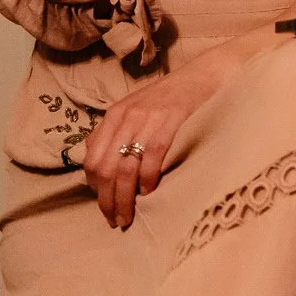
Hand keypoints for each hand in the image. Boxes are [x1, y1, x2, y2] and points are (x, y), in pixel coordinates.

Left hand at [80, 63, 215, 229]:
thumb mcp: (135, 109)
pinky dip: (147, 178)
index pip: (92, 159)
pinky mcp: (170, 120)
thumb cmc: (171, 97)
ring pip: (125, 167)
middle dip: (107, 200)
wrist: (204, 75)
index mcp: (114, 115)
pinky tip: (149, 192)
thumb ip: (114, 131)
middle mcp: (126, 116)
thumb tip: (94, 159)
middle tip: (115, 221)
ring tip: (128, 217)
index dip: (95, 189)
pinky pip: (151, 155)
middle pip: (105, 168)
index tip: (105, 208)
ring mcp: (148, 118)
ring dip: (124, 198)